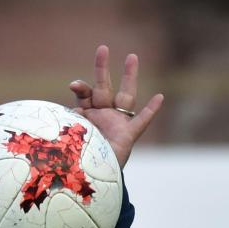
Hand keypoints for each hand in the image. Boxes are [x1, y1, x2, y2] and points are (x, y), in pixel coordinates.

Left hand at [69, 45, 163, 167]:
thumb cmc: (74, 158)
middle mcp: (102, 115)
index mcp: (86, 114)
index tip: (74, 84)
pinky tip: (160, 97)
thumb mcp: (68, 136)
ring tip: (132, 56)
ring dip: (129, 77)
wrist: (87, 179)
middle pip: (103, 86)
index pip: (84, 94)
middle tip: (102, 48)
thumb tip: (70, 110)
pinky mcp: (128, 136)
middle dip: (102, 68)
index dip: (80, 87)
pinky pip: (141, 121)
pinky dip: (151, 110)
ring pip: (125, 96)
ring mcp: (116, 123)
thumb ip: (69, 121)